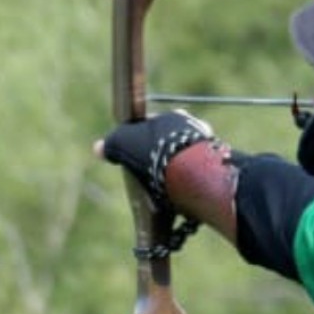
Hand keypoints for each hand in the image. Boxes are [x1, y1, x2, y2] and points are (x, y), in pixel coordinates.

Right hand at [94, 110, 214, 204]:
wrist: (188, 171)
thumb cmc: (154, 151)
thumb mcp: (122, 143)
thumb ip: (111, 144)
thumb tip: (98, 148)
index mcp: (173, 117)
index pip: (152, 127)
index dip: (140, 143)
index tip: (134, 159)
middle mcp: (193, 129)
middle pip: (170, 144)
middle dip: (160, 158)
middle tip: (148, 177)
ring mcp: (207, 149)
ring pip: (185, 161)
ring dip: (175, 173)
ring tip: (163, 190)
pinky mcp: (215, 170)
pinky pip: (196, 178)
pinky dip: (187, 186)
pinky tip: (179, 196)